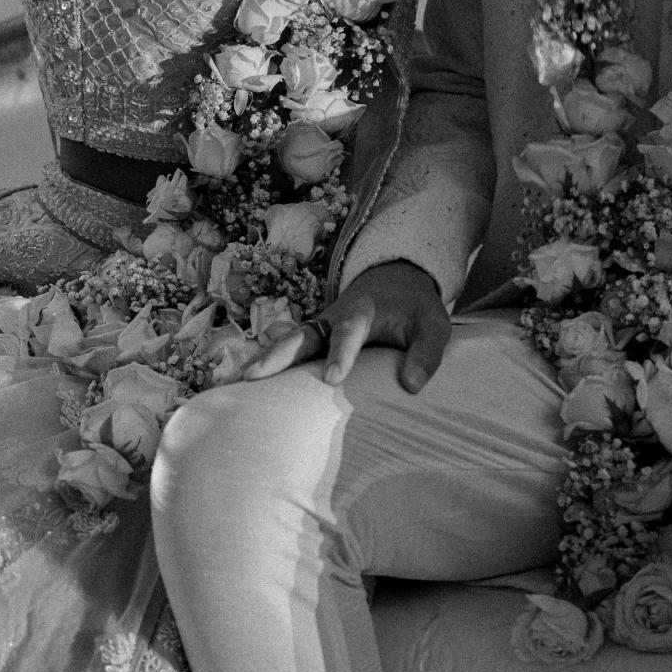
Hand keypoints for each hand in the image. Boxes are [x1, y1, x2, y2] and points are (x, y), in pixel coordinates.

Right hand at [242, 260, 450, 392]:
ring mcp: (319, 329)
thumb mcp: (434, 326)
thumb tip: (410, 386)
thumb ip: (426, 353)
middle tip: (253, 376)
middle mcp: (333, 319)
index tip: (330, 378)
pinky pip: (289, 354)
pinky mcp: (314, 340)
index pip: (348, 333)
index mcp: (362, 313)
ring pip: (287, 344)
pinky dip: (269, 367)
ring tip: (237, 384)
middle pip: (301, 336)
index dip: (339, 354)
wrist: (396, 282)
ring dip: (263, 362)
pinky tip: (245, 389)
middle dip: (277, 356)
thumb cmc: (416, 309)